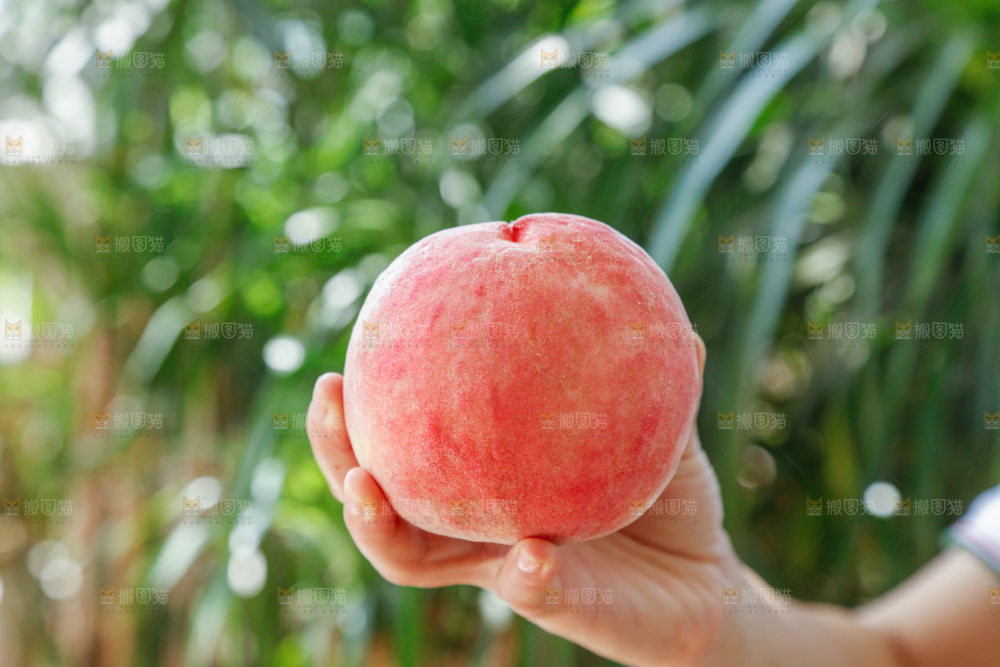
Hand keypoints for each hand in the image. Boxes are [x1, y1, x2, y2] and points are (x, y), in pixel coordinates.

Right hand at [307, 336, 742, 665]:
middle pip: (379, 496)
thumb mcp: (659, 427)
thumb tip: (664, 308)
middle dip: (336, 450)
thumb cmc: (667, 495)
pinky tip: (530, 553)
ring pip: (412, 559)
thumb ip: (650, 379)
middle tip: (326, 398)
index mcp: (487, 476)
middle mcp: (477, 524)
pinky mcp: (551, 606)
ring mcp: (502, 566)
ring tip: (364, 486)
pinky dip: (524, 575)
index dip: (366, 403)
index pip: (410, 440)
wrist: (705, 580)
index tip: (344, 351)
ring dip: (378, 526)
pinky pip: (526, 592)